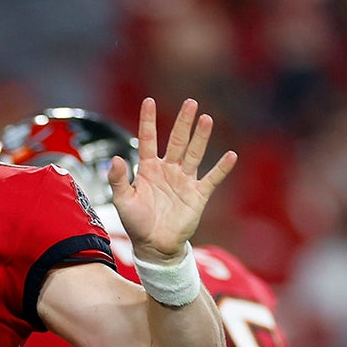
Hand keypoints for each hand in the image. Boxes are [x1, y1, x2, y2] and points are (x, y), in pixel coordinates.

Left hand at [108, 98, 236, 262]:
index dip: (148, 121)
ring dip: (201, 137)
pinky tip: (230, 155)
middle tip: (190, 102)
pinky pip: (212, 178)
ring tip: (206, 118)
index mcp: (148, 169)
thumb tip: (115, 159)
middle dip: (183, 122)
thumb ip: (118, 180)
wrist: (155, 246)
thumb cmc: (136, 223)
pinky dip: (221, 168)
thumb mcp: (122, 201)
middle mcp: (168, 170)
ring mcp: (184, 180)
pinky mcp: (198, 194)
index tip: (149, 101)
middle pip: (177, 141)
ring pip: (194, 153)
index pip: (148, 139)